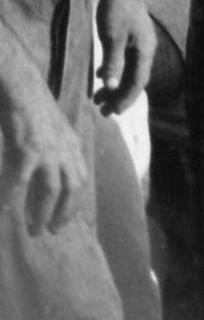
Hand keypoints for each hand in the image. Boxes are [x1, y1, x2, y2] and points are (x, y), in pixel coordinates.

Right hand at [0, 82, 87, 233]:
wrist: (24, 89)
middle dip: (64, 213)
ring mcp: (49, 151)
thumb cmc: (35, 110)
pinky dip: (15, 198)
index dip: (74, 203)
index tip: (65, 219)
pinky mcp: (28, 151)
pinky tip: (8, 211)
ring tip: (33, 229)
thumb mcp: (53, 132)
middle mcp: (67, 151)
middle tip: (51, 231)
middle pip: (73, 189)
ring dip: (43, 213)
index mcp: (74, 146)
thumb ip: (56, 152)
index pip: (80, 180)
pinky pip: (22, 182)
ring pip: (52, 191)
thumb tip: (50, 175)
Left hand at [95, 0, 152, 116]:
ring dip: (115, 86)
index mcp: (145, 50)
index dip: (126, 99)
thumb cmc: (117, 9)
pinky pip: (123, 61)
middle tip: (103, 113)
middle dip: (120, 97)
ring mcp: (138, 42)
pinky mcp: (130, 36)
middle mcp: (145, 49)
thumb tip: (113, 86)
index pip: (137, 81)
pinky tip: (102, 76)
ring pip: (128, 71)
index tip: (113, 113)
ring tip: (98, 99)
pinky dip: (113, 72)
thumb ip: (114, 62)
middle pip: (134, 79)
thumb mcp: (112, 37)